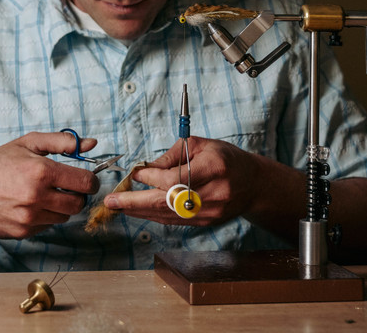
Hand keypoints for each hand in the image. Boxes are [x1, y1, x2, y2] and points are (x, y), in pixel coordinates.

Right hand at [0, 131, 100, 238]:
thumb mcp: (28, 143)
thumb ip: (62, 141)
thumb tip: (91, 143)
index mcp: (41, 171)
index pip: (85, 182)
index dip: (91, 180)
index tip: (86, 178)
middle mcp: (36, 197)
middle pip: (78, 204)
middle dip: (77, 195)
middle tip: (65, 187)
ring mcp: (29, 217)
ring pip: (64, 217)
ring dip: (60, 207)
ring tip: (42, 194)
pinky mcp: (22, 232)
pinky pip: (47, 226)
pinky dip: (44, 216)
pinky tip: (28, 205)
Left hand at [104, 137, 267, 226]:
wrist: (254, 184)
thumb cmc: (226, 159)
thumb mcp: (202, 145)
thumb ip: (173, 155)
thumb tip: (146, 168)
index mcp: (214, 168)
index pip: (175, 179)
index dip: (151, 179)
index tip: (135, 174)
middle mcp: (214, 193)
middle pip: (168, 202)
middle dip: (135, 203)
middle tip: (112, 202)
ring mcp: (211, 212)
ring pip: (169, 215)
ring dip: (140, 211)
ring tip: (118, 207)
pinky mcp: (206, 223)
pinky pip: (175, 221)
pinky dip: (155, 216)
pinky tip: (138, 211)